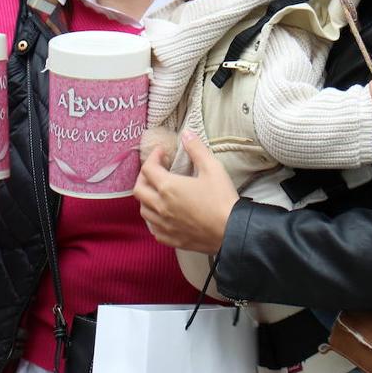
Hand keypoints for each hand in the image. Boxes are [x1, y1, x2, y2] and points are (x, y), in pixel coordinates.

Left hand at [134, 131, 238, 254]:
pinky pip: (154, 229)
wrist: (232, 231)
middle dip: (144, 176)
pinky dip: (155, 220)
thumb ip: (197, 149)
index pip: (148, 168)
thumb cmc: (222, 199)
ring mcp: (165, 225)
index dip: (153, 156)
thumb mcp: (213, 168)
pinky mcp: (172, 239)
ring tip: (158, 192)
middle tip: (156, 170)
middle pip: (139, 189)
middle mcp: (161, 206)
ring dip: (147, 198)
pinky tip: (165, 216)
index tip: (163, 152)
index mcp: (168, 187)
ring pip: (143, 210)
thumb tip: (186, 133)